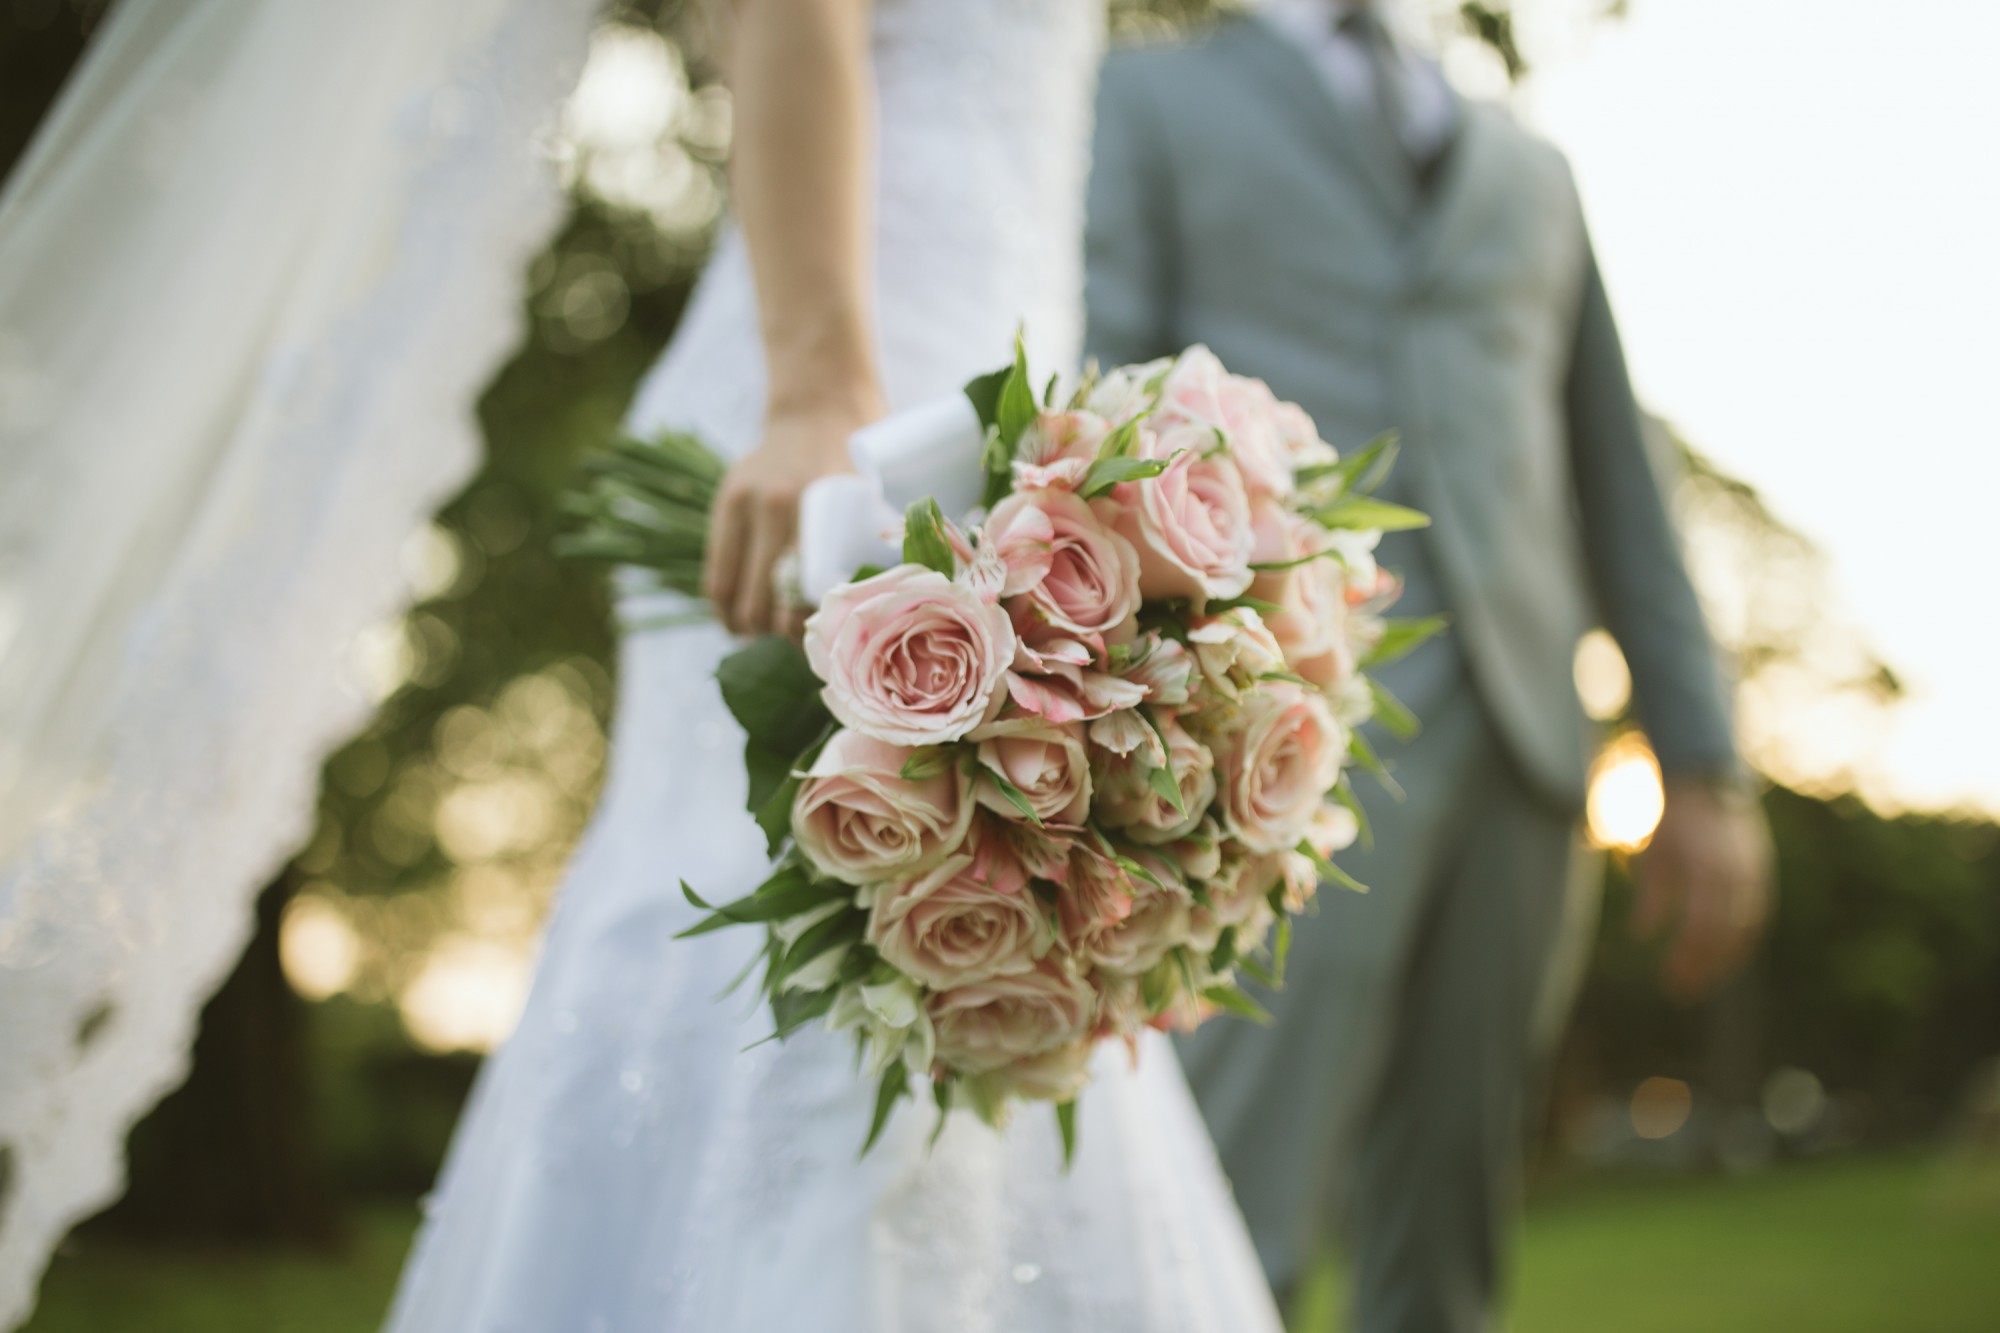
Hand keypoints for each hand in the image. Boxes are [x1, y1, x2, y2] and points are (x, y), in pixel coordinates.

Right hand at [704, 391, 881, 636]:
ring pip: (734, 594)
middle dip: (781, 635)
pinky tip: (740, 625)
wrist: (820, 403)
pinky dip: (724, 609)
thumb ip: (884, 544)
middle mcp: (776, 506)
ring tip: (768, 638)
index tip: (828, 645)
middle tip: (801, 645)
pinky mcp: (724, 504)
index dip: (813, 631)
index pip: (805, 594)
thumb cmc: (863, 458)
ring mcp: (745, 504)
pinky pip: (715, 575)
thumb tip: (888, 613)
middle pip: (767, 601)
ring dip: (749, 628)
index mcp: (820, 506)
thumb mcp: (881, 493)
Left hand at [1631, 777, 1773, 1000]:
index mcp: (1705, 869)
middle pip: (1723, 935)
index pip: (1700, 926)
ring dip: (1724, 961)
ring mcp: (1753, 876)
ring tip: (1701, 982)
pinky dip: (1742, 943)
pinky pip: (1756, 919)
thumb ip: (1651, 894)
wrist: (1710, 787)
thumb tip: (1642, 934)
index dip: (1687, 957)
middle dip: (1703, 967)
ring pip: (1744, 931)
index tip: (1670, 979)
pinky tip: (1724, 961)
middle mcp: (1735, 875)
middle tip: (1681, 991)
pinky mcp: (1762, 876)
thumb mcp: (1655, 855)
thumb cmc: (1675, 823)